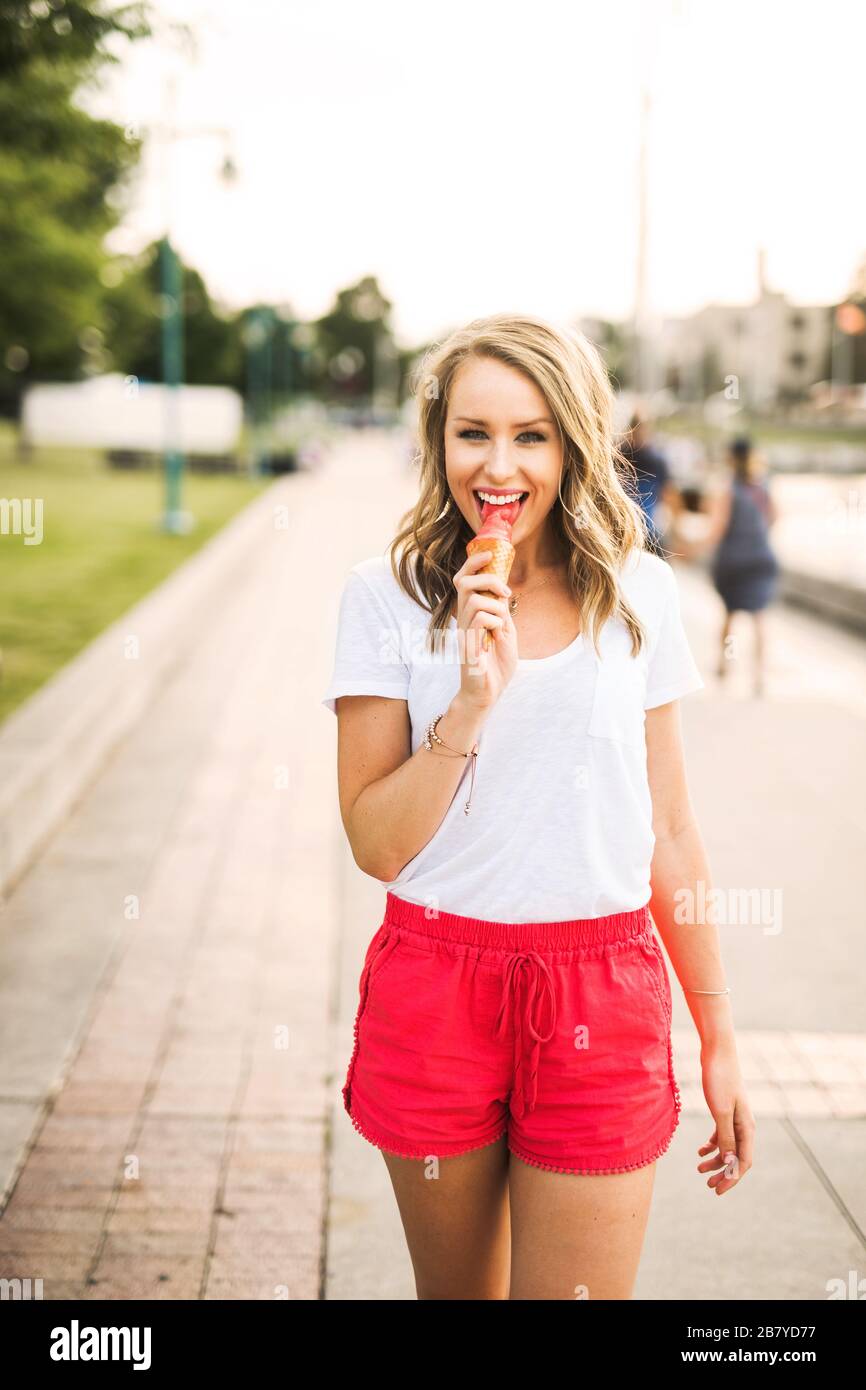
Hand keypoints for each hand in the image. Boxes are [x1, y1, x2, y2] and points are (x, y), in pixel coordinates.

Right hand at [453, 547, 517, 710]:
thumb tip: (502, 592)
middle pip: (463, 582)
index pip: (463, 579)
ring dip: (495, 606)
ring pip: (474, 600)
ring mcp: (463, 631)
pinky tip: (498, 635)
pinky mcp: (468, 644)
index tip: (488, 555)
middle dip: (488, 578)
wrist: (487, 693)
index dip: (472, 563)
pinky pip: (479, 620)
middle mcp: (463, 619)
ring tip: (502, 623)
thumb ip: (501, 611)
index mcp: (470, 614)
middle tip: (505, 593)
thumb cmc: (495, 665)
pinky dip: (495, 622)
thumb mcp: (505, 631)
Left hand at [697, 1044, 754, 1194]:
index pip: (743, 1162)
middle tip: (708, 1185)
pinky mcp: (725, 1109)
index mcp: (747, 1128)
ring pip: (729, 1147)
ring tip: (699, 1168)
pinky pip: (722, 1134)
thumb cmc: (720, 1079)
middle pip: (737, 1157)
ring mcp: (736, 1117)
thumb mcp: (721, 1111)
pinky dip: (713, 1144)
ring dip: (716, 1160)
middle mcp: (745, 1125)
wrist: (717, 1052)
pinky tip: (701, 1150)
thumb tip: (730, 1162)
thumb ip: (726, 1137)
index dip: (732, 1178)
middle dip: (724, 1173)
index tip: (718, 1190)